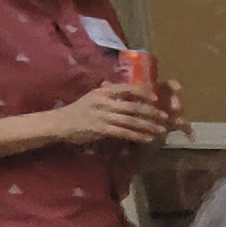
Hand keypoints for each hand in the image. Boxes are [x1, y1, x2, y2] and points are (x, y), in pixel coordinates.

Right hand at [49, 80, 171, 147]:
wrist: (60, 123)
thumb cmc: (78, 110)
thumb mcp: (92, 97)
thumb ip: (107, 93)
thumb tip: (122, 87)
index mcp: (102, 92)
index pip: (126, 88)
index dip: (143, 93)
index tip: (156, 99)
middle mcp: (103, 102)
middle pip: (133, 106)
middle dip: (151, 112)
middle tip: (165, 116)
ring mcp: (102, 116)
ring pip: (131, 121)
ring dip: (148, 126)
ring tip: (161, 129)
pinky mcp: (101, 129)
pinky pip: (123, 133)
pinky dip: (137, 136)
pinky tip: (148, 139)